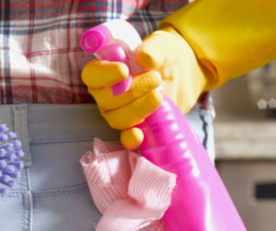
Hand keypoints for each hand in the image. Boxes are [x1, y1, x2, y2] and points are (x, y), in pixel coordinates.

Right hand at [82, 28, 207, 149]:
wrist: (183, 72)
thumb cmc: (164, 55)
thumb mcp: (160, 46)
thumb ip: (152, 49)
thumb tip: (145, 59)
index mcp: (105, 70)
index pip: (92, 75)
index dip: (105, 74)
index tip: (124, 70)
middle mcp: (106, 94)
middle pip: (106, 99)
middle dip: (131, 90)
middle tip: (155, 78)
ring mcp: (119, 112)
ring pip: (118, 118)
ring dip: (138, 108)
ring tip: (159, 94)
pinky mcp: (134, 126)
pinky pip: (126, 137)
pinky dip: (131, 138)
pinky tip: (139, 135)